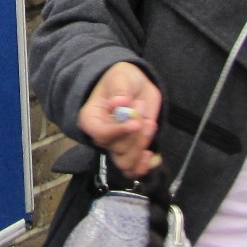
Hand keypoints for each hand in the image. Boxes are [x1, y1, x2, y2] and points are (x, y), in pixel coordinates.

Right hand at [77, 61, 162, 178]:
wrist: (135, 85)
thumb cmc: (122, 79)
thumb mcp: (120, 77)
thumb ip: (119, 90)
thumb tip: (118, 104)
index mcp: (91, 119)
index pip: (101, 134)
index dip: (119, 132)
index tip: (136, 123)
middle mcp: (102, 137)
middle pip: (117, 149)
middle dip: (136, 132)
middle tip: (141, 106)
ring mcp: (117, 146)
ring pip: (126, 162)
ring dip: (142, 145)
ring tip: (149, 123)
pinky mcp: (131, 150)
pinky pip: (135, 170)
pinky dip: (146, 166)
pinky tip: (154, 155)